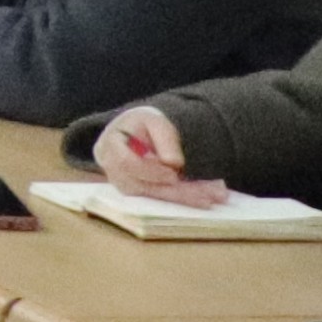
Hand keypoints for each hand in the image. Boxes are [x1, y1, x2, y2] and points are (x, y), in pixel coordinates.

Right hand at [99, 106, 221, 205]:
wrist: (135, 132)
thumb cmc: (144, 124)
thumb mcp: (155, 121)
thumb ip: (164, 138)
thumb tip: (173, 163)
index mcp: (108, 146)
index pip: (125, 163)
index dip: (149, 171)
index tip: (174, 174)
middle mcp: (110, 170)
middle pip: (142, 186)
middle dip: (176, 191)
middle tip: (208, 192)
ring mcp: (122, 185)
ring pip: (152, 196)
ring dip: (183, 197)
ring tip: (213, 195)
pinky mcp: (137, 193)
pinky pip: (159, 199)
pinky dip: (182, 199)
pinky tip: (203, 199)